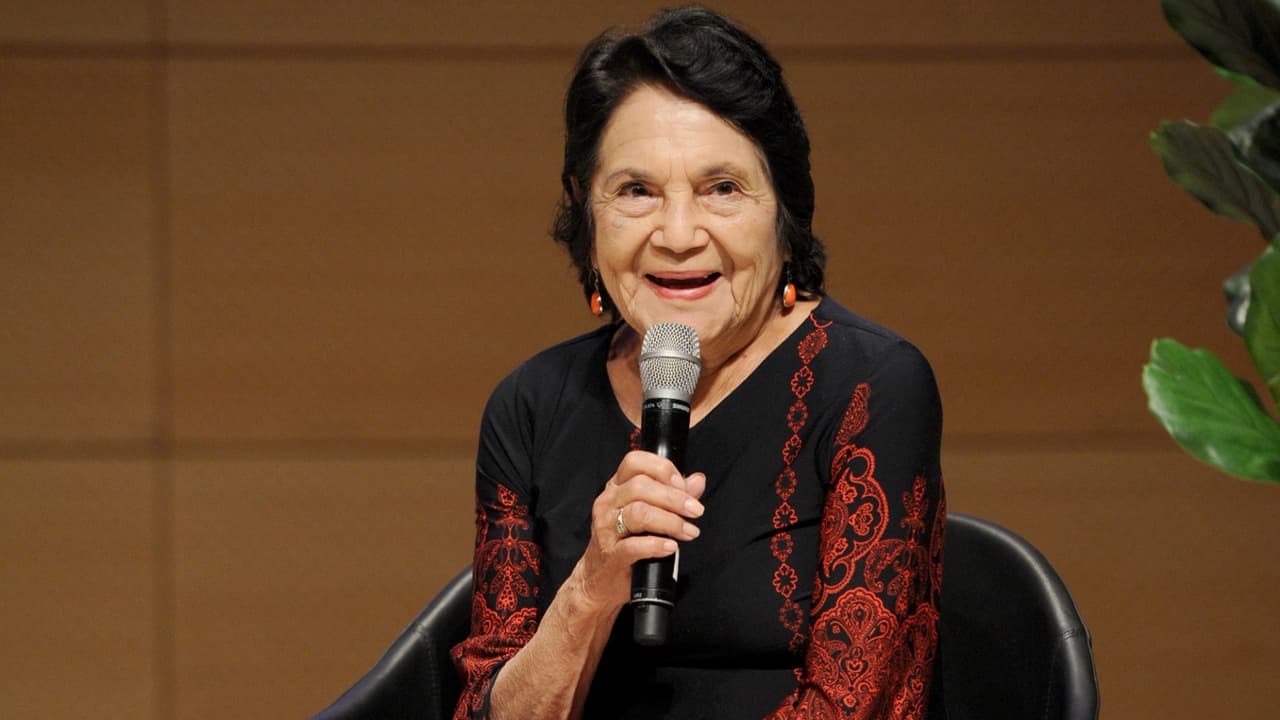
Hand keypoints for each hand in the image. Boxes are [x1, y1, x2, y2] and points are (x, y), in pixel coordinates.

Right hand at [574, 450, 705, 609]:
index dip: (662, 468)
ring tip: (688, 531)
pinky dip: (657, 545)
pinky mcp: (611, 554)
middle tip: (695, 511)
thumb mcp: (647, 513)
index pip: (635, 461)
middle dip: (674, 498)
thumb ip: (672, 494)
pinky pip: (634, 545)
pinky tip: (671, 547)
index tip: (683, 484)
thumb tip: (697, 480)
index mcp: (616, 488)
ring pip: (638, 512)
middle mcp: (608, 503)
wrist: (599, 580)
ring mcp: (606, 528)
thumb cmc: (624, 542)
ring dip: (670, 521)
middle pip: (641, 486)